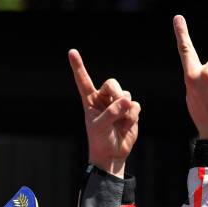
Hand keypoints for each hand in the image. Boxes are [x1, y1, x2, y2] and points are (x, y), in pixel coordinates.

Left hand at [68, 49, 140, 177]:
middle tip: (120, 105)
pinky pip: (136, 106)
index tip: (72, 52)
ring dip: (125, 109)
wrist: (112, 154)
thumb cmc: (100, 141)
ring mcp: (118, 105)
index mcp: (90, 101)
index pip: (83, 80)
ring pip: (126, 95)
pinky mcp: (130, 111)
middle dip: (117, 94)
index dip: (78, 66)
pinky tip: (126, 125)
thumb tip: (128, 100)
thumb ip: (111, 112)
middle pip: (112, 83)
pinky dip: (133, 117)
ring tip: (120, 122)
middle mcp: (103, 99)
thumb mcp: (100, 127)